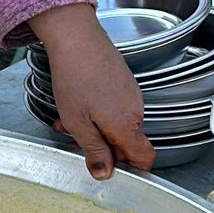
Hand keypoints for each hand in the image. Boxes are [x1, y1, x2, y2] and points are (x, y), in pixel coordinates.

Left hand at [29, 3, 154, 179]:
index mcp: (127, 125)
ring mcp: (131, 94)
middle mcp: (135, 110)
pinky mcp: (123, 83)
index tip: (113, 171)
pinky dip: (97, 112)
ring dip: (95, 128)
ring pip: (116, 124)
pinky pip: (114, 107)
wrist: (77, 38)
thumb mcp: (78, 123)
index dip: (132, 168)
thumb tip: (104, 173)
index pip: (145, 157)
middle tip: (75, 142)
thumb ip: (93, 151)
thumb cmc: (76, 77)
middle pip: (127, 142)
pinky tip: (76, 104)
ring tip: (69, 120)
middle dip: (102, 146)